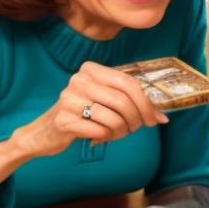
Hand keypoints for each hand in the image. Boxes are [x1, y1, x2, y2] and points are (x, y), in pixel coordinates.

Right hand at [0, 62, 165, 192]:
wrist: (45, 132)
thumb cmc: (83, 114)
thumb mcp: (105, 101)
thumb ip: (131, 102)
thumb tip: (163, 117)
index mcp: (91, 70)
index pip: (128, 83)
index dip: (146, 103)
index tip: (154, 119)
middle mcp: (78, 80)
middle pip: (123, 101)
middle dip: (136, 119)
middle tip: (136, 128)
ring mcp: (68, 99)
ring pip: (114, 118)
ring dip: (122, 131)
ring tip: (115, 133)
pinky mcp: (63, 120)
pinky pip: (100, 131)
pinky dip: (106, 137)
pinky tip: (99, 137)